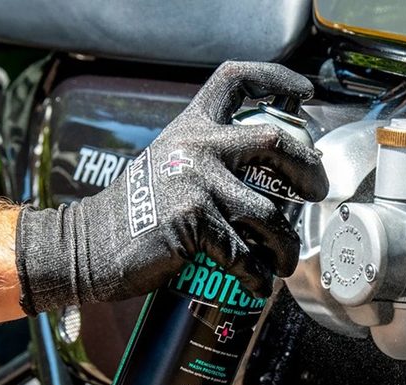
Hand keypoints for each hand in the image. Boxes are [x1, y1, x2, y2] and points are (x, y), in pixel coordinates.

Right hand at [15, 61, 328, 313]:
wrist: (88, 245)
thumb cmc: (135, 212)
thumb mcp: (169, 164)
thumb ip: (208, 155)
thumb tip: (263, 169)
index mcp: (191, 126)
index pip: (236, 80)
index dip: (276, 80)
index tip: (305, 97)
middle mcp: (196, 146)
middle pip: (275, 142)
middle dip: (308, 171)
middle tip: (318, 192)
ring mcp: (196, 181)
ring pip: (268, 211)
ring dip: (286, 243)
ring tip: (285, 259)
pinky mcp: (194, 220)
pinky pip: (243, 251)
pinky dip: (257, 273)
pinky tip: (260, 283)